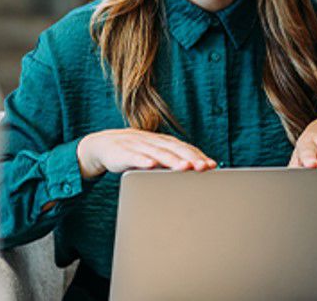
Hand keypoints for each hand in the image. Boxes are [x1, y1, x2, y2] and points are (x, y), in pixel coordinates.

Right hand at [76, 129, 216, 178]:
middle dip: (191, 158)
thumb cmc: (136, 154)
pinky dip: (143, 160)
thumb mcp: (154, 156)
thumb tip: (193, 175)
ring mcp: (139, 146)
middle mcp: (154, 142)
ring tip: (185, 167)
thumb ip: (171, 163)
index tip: (212, 166)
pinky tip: (151, 165)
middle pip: (176, 149)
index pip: (185, 148)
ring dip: (172, 160)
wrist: (103, 145)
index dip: (199, 156)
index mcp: (164, 143)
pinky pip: (134, 156)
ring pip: (158, 153)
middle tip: (204, 168)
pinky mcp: (123, 152)